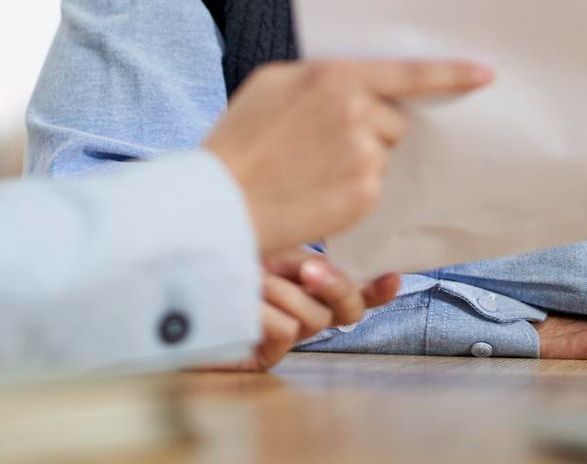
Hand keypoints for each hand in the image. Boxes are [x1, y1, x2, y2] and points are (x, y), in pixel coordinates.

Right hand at [204, 58, 491, 252]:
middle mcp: (359, 112)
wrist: (217, 206)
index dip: (452, 73)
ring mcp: (364, 155)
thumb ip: (320, 75)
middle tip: (323, 143)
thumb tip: (355, 78)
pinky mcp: (364, 194)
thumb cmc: (238, 140)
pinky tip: (316, 192)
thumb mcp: (273, 83)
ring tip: (311, 170)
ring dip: (361, 159)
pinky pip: (373, 185)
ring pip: (383, 153)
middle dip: (371, 128)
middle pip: (394, 119)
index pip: (410, 72)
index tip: (487, 73)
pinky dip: (353, 189)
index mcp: (337, 77)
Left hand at [207, 247, 401, 371]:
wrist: (175, 282)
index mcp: (311, 285)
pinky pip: (285, 333)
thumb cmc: (225, 255)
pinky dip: (265, 313)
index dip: (379, 291)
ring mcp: (286, 337)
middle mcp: (306, 312)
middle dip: (334, 285)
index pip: (356, 293)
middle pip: (347, 309)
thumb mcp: (274, 246)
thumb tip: (333, 258)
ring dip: (283, 293)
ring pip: (314, 318)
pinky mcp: (264, 358)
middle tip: (310, 270)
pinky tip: (244, 301)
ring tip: (251, 279)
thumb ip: (307, 256)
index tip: (394, 278)